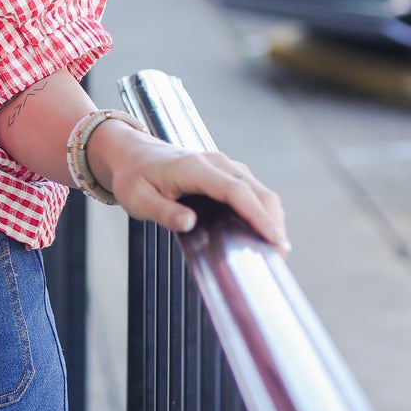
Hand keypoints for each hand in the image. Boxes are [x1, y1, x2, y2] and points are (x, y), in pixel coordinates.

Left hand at [86, 119, 289, 252]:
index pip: (235, 191)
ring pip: (260, 191)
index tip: (274, 239)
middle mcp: (217, 163)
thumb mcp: (137, 199)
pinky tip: (263, 234)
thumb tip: (190, 223)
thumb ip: (163, 212)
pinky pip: (253, 192)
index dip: (258, 216)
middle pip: (257, 191)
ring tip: (274, 250)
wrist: (132, 154)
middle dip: (273, 222)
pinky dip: (263, 212)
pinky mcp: (227, 174)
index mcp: (195, 168)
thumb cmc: (134, 178)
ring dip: (271, 218)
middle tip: (278, 256)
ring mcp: (225, 167)